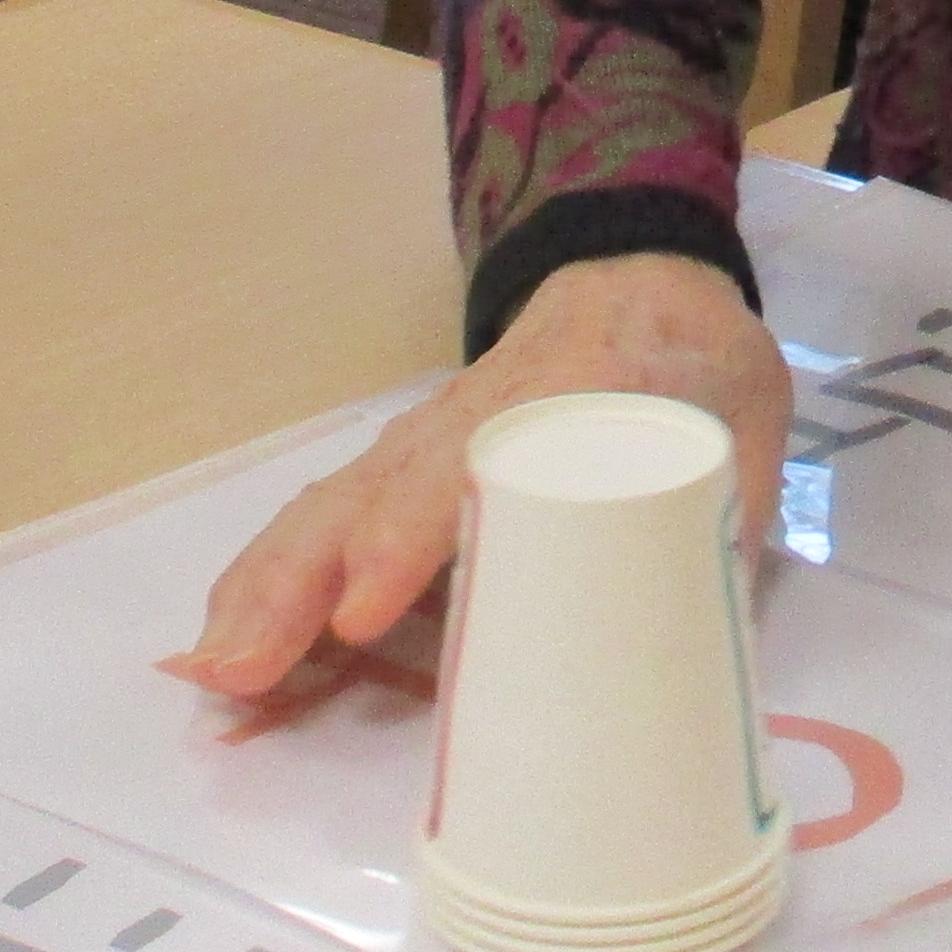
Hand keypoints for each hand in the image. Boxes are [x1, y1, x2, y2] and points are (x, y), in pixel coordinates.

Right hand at [170, 252, 785, 703]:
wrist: (640, 276)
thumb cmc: (692, 367)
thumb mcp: (738, 431)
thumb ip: (721, 531)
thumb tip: (690, 650)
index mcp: (560, 404)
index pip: (467, 472)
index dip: (412, 542)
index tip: (362, 613)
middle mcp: (467, 421)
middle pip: (368, 496)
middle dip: (297, 585)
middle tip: (242, 671)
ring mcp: (421, 441)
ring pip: (327, 509)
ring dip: (264, 593)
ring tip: (213, 675)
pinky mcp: (400, 468)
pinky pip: (321, 519)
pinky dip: (265, 581)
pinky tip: (226, 647)